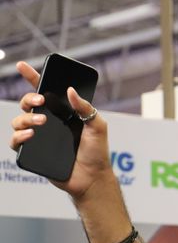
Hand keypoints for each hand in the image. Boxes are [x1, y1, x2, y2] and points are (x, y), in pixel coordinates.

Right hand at [8, 61, 113, 199]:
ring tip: (41, 122)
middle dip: (29, 98)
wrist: (92, 177)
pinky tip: (30, 134)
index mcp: (63, 113)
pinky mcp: (32, 152)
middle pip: (28, 103)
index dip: (33, 77)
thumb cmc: (96, 151)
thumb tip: (70, 91)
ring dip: (25, 117)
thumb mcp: (97, 126)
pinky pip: (15, 142)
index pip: (45, 92)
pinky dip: (19, 136)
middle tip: (40, 100)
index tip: (22, 65)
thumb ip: (86, 108)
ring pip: (18, 120)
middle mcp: (48, 122)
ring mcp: (38, 137)